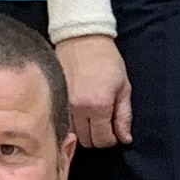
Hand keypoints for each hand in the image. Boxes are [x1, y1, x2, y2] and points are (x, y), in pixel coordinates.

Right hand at [58, 32, 133, 150]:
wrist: (82, 39)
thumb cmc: (107, 61)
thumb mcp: (123, 87)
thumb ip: (124, 116)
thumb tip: (124, 139)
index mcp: (98, 106)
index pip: (103, 140)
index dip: (111, 140)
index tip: (114, 132)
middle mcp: (78, 109)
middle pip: (87, 141)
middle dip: (98, 138)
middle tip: (104, 124)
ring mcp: (64, 105)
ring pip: (74, 134)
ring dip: (84, 131)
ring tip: (91, 118)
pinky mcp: (54, 99)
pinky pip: (63, 121)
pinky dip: (73, 123)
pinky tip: (79, 114)